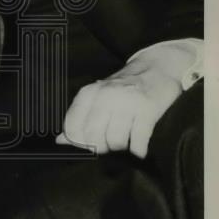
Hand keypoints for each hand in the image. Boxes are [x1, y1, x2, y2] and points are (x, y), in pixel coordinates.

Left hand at [56, 61, 182, 158]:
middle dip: (101, 148)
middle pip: (93, 137)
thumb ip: (79, 118)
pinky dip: (138, 150)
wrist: (158, 68)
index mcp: (89, 93)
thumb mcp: (98, 96)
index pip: (73, 127)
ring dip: (120, 148)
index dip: (79, 142)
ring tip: (125, 142)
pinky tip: (138, 149)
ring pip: (115, 141)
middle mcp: (105, 96)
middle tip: (108, 145)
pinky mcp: (148, 110)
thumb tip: (61, 141)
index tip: (87, 146)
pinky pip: (138, 141)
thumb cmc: (124, 86)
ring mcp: (127, 102)